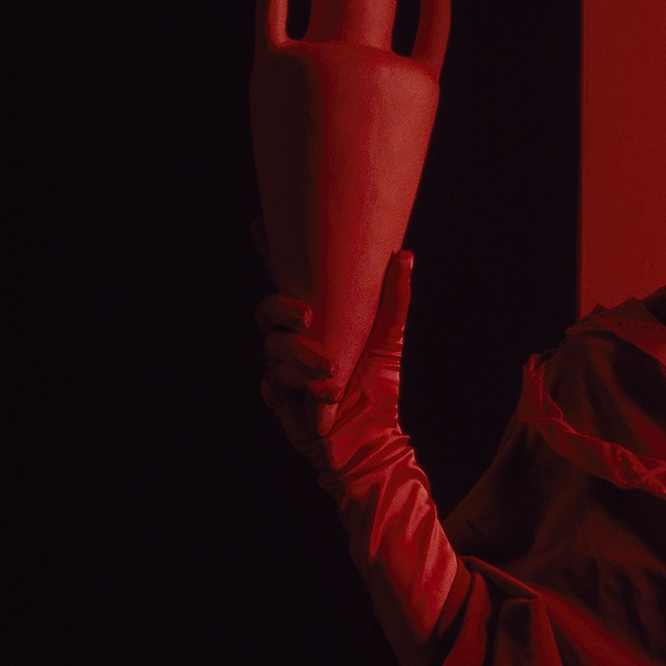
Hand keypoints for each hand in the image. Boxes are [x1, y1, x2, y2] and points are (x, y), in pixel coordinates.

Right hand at [256, 247, 411, 461]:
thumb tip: (405, 255)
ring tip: (333, 369)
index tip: (260, 224)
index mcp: (317, 321)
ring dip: (303, 354)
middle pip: (267, 309)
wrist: (370, 441)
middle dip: (282, 306)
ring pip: (273, 344)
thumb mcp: (388, 341)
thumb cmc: (377, 392)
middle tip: (308, 315)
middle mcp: (294, 339)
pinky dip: (305, 383)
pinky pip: (277, 375)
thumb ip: (394, 300)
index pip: (289, 282)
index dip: (270, 253)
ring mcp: (282, 366)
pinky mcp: (275, 392)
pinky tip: (327, 394)